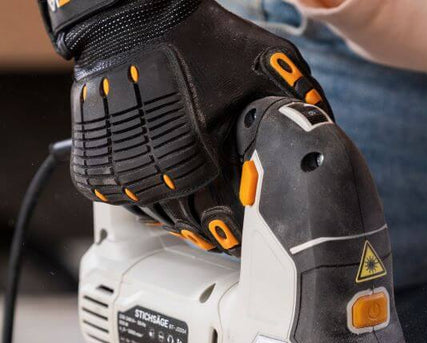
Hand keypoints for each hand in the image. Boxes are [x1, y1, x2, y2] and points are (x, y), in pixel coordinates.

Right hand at [38, 0, 330, 252]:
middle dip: (211, 234)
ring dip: (180, 226)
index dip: (237, 232)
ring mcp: (125, 176)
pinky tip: (166, 203)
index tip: (247, 236)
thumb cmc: (199, 38)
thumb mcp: (264, 60)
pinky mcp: (100, 171)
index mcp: (197, 161)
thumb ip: (298, 99)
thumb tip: (326, 131)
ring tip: (199, 225)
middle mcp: (157, 176)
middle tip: (225, 237)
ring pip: (158, 221)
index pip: (221, 220)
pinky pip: (128, 205)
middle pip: (189, 228)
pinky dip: (149, 207)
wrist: (130, 19)